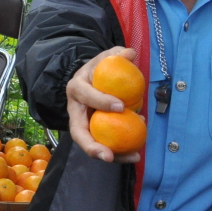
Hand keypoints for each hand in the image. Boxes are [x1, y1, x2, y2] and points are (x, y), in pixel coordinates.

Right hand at [67, 47, 141, 162]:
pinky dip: (119, 151)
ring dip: (109, 154)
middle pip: (78, 131)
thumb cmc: (99, 69)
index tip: (121, 106)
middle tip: (108, 155)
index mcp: (76, 88)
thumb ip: (117, 55)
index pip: (86, 95)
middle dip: (90, 145)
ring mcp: (83, 123)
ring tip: (132, 156)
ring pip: (91, 143)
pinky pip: (104, 144)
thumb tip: (129, 54)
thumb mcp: (106, 58)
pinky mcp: (94, 132)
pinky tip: (135, 153)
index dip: (101, 101)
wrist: (92, 80)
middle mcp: (76, 109)